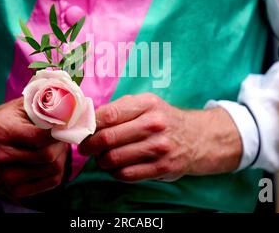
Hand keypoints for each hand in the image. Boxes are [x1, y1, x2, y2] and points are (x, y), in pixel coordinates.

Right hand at [0, 98, 68, 197]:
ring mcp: (6, 176)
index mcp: (2, 132)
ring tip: (54, 144)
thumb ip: (46, 105)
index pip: (39, 137)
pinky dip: (58, 169)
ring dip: (61, 155)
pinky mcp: (16, 189)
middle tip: (61, 133)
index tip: (68, 123)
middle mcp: (1, 156)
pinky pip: (53, 181)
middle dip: (60, 143)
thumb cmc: (11, 117)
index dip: (60, 130)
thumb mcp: (24, 104)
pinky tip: (49, 158)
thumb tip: (71, 109)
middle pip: (48, 155)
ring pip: (54, 169)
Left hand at [79, 93, 241, 181]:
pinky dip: (115, 172)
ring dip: (101, 160)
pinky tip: (117, 166)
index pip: (108, 115)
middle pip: (107, 139)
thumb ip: (118, 109)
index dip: (88, 125)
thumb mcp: (146, 104)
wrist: (198, 138)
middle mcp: (154, 124)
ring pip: (113, 159)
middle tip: (85, 148)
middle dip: (90, 145)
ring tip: (102, 157)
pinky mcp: (162, 168)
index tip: (81, 131)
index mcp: (147, 104)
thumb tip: (87, 119)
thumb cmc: (163, 119)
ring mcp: (159, 148)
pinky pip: (125, 174)